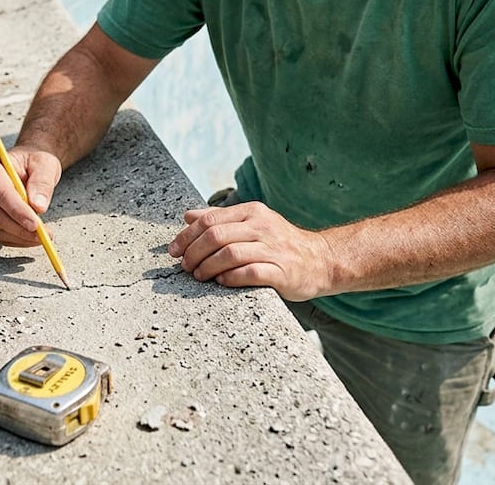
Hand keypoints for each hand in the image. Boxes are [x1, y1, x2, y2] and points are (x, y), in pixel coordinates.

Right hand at [0, 146, 62, 246]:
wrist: (29, 164)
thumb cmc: (35, 161)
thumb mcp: (45, 164)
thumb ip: (42, 183)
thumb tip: (38, 206)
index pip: (0, 192)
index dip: (16, 210)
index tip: (35, 224)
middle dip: (18, 228)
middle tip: (42, 236)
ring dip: (18, 236)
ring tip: (42, 237)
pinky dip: (15, 239)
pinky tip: (31, 238)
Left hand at [168, 202, 333, 300]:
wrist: (321, 260)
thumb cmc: (280, 244)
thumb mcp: (252, 224)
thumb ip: (220, 219)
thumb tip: (188, 216)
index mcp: (251, 212)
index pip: (210, 220)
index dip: (187, 236)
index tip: (173, 250)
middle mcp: (262, 227)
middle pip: (216, 236)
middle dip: (193, 252)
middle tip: (184, 266)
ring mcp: (273, 248)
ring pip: (229, 254)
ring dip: (207, 267)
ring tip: (198, 276)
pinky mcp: (282, 271)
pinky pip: (250, 272)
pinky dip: (230, 277)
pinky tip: (221, 282)